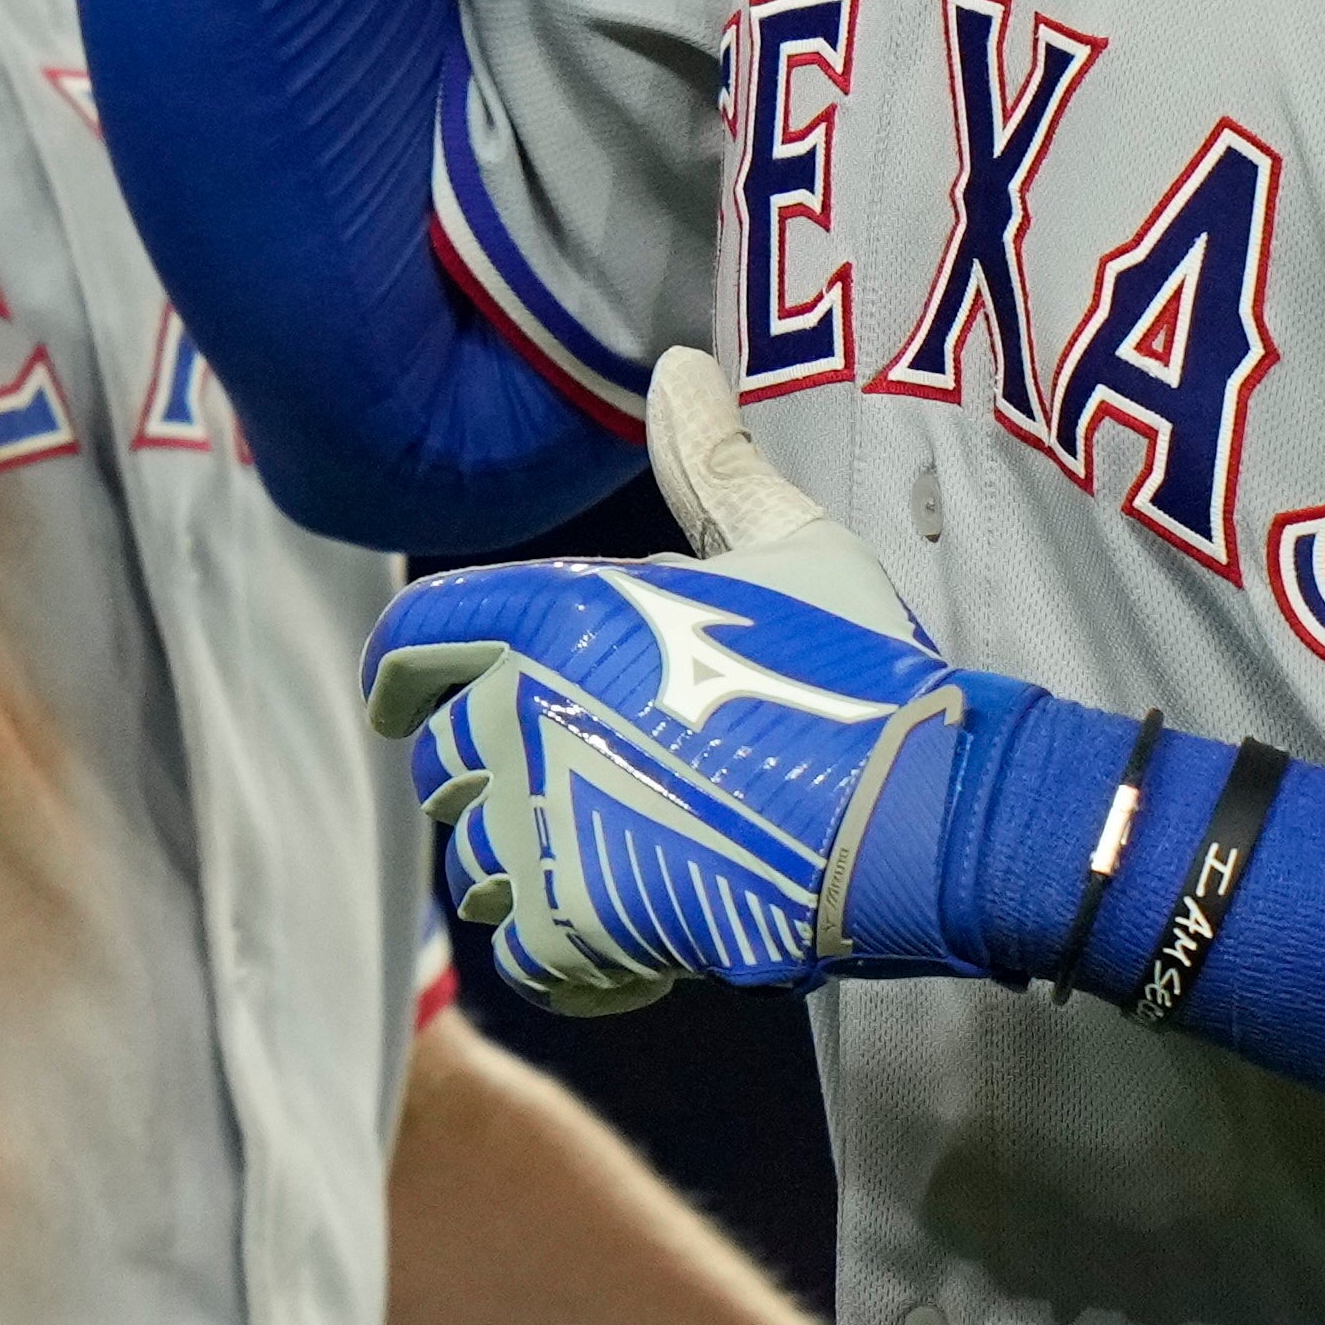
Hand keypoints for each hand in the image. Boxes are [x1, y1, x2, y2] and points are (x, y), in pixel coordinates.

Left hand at [365, 351, 971, 1014]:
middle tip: (573, 796)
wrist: (920, 809)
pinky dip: (569, 959)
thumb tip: (678, 364)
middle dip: (493, 782)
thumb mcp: (789, 542)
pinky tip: (631, 939)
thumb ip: (710, 464)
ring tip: (610, 868)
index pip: (412, 644)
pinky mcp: (579, 921)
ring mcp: (545, 823)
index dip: (405, 679)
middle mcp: (526, 713)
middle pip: (444, 763)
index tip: (404, 708)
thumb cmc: (861, 670)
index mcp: (556, 616)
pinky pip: (527, 956)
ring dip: (529, 873)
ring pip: (476, 865)